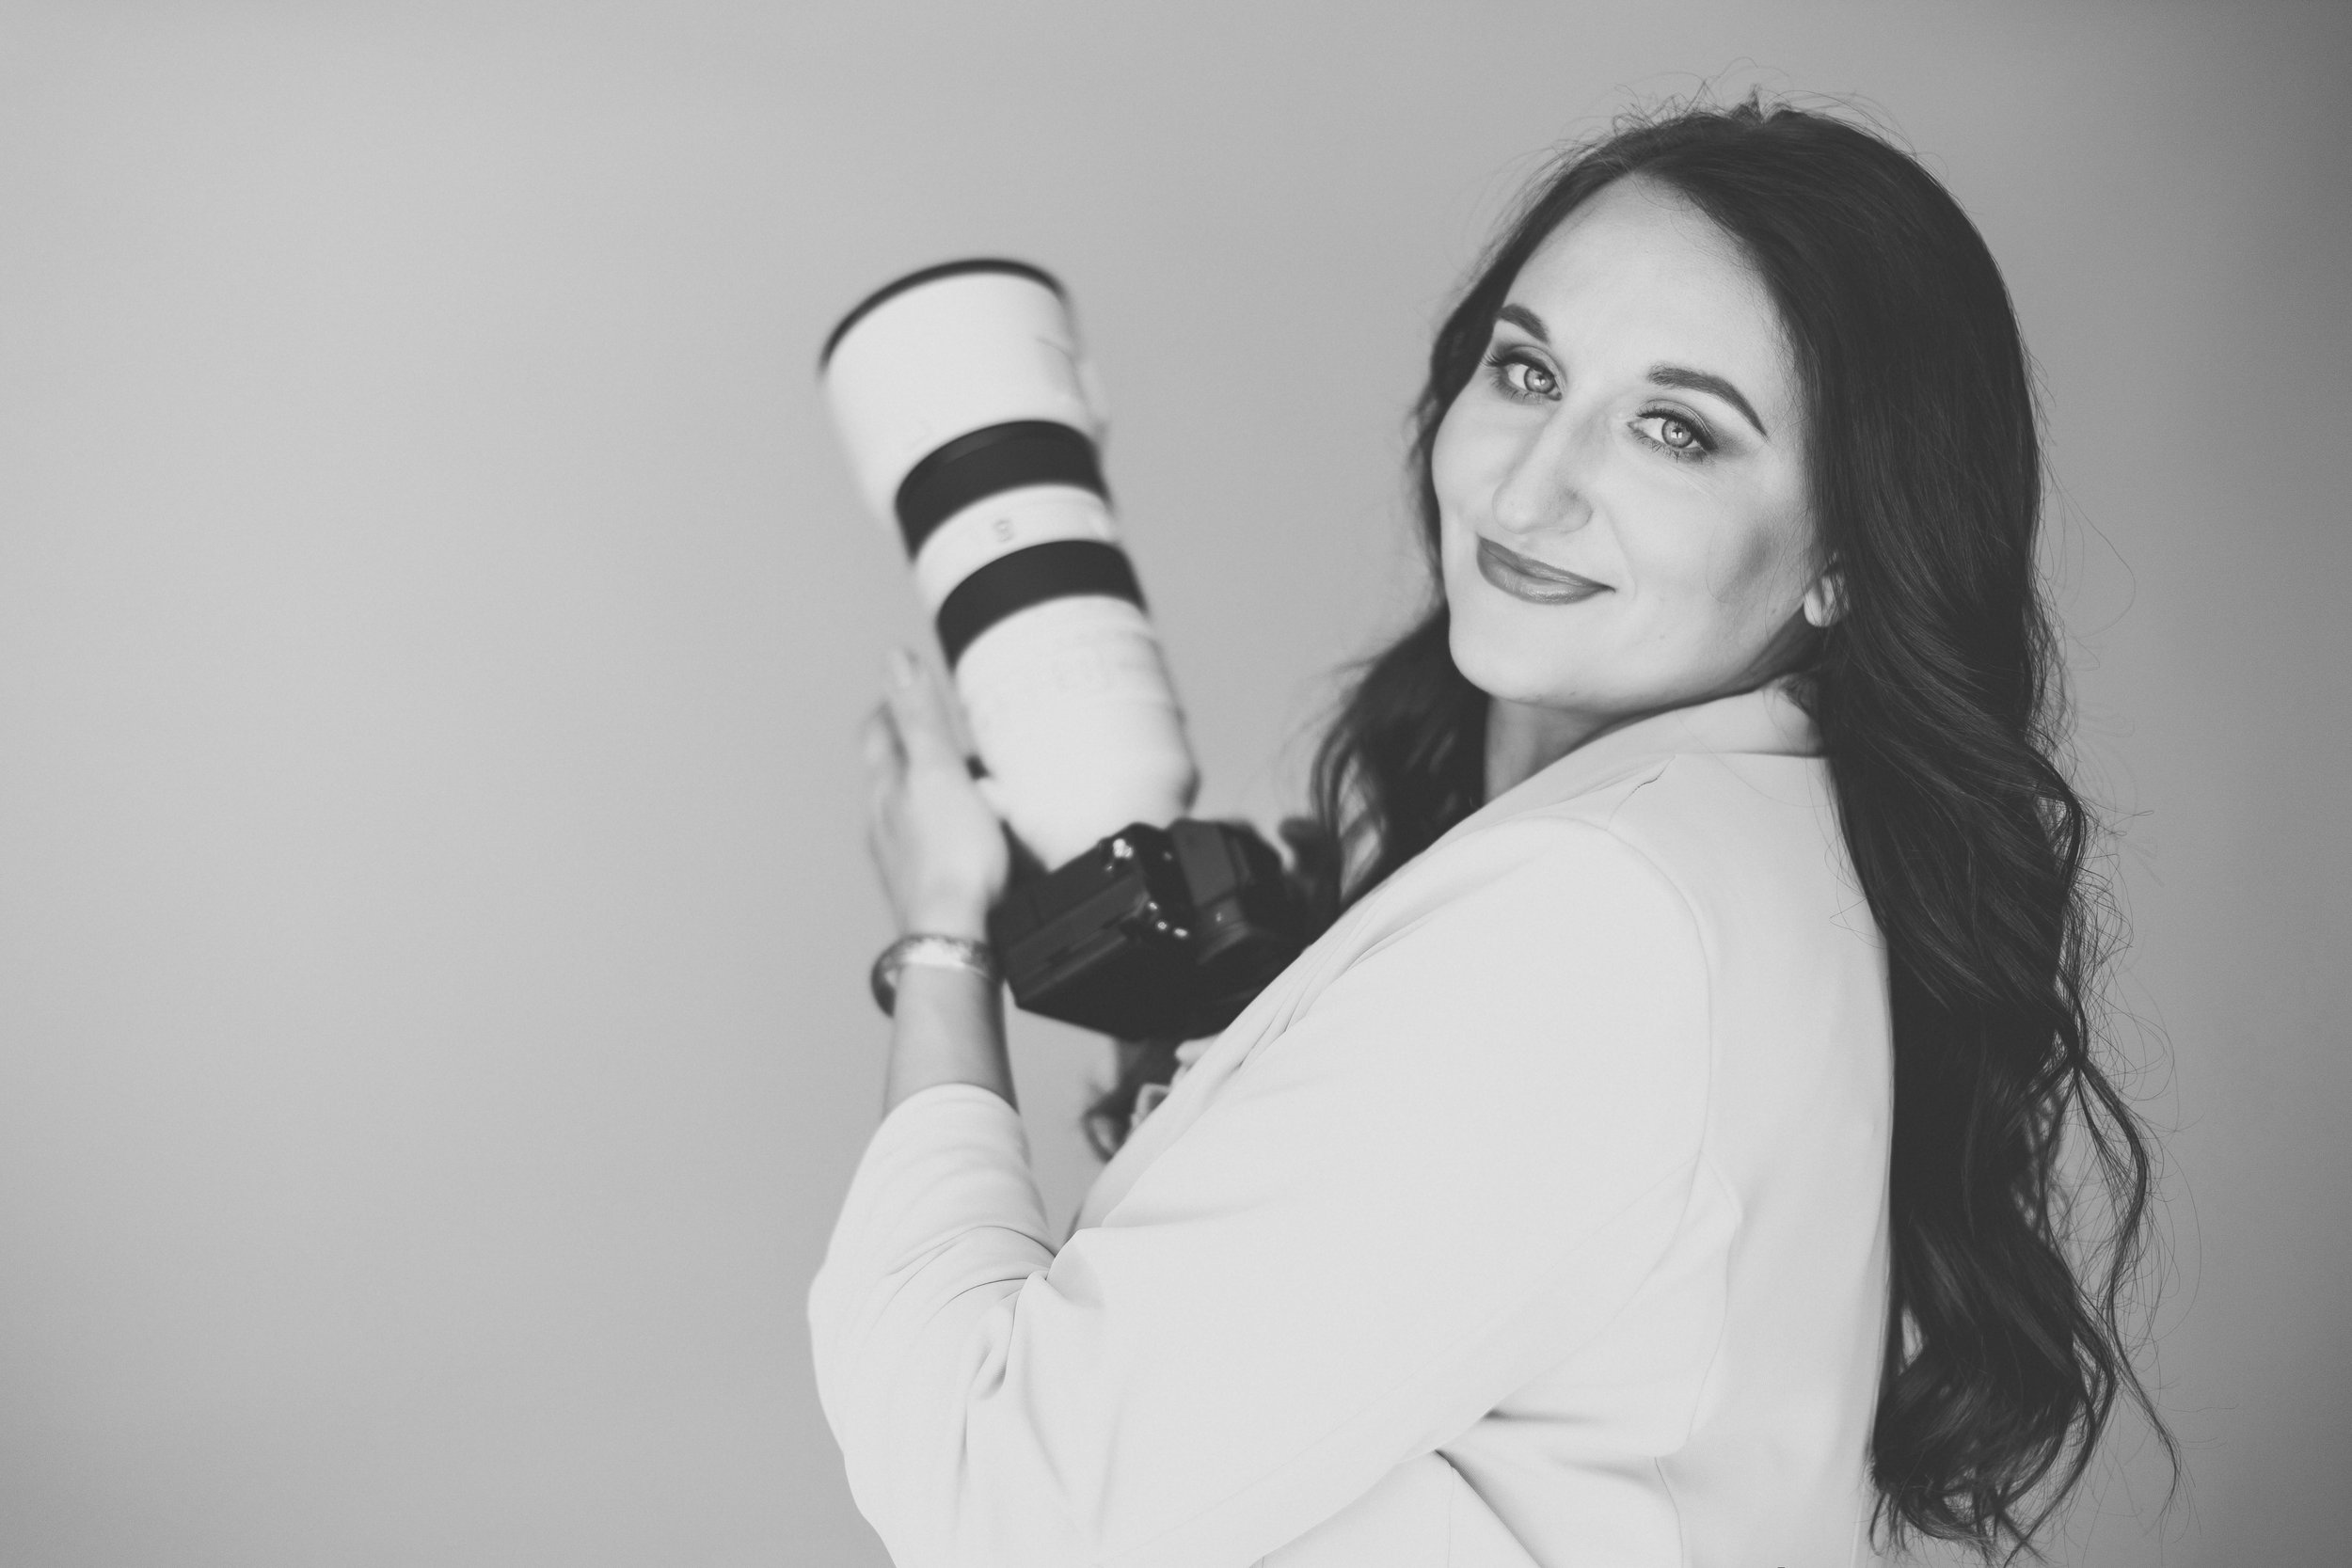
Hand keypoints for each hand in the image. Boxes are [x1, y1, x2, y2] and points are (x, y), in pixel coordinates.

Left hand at [862, 648, 1009, 940]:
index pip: (878, 731)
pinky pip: (932, 843)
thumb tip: (893, 658)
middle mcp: (884, 820)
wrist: (955, 935)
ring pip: (911, 809)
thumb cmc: (951, 858)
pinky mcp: (922, 885)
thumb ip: (919, 716)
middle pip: (893, 770)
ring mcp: (900, 855)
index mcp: (887, 786)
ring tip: (968, 782)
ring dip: (934, 791)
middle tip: (946, 730)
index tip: (907, 687)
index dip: (891, 705)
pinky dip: (948, 828)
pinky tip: (971, 838)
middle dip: (917, 747)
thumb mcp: (940, 772)